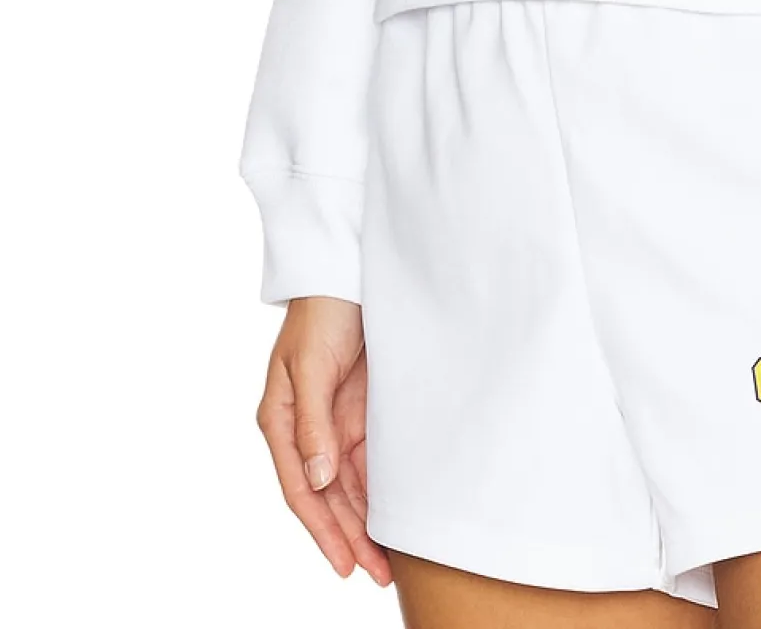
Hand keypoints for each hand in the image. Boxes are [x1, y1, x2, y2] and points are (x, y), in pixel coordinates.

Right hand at [254, 295, 392, 586]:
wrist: (349, 272)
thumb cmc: (322, 312)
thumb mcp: (311, 367)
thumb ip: (313, 424)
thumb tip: (318, 478)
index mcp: (281, 421)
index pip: (302, 488)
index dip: (323, 530)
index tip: (345, 562)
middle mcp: (306, 430)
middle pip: (327, 496)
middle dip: (349, 537)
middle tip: (376, 574)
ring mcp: (333, 422)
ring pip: (348, 486)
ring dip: (365, 521)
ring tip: (388, 560)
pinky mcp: (360, 412)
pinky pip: (368, 462)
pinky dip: (378, 490)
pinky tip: (393, 515)